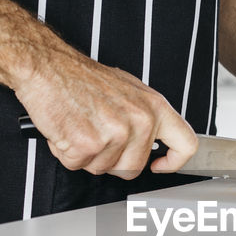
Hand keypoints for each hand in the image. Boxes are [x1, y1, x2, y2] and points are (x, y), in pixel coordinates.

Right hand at [12, 52, 196, 179]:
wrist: (48, 66)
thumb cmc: (83, 77)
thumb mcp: (129, 90)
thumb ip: (146, 117)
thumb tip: (157, 140)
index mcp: (155, 106)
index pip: (186, 144)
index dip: (174, 162)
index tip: (159, 166)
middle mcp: (140, 121)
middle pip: (133, 168)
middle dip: (112, 161)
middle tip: (97, 135)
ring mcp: (115, 133)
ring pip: (103, 169)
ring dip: (87, 156)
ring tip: (81, 126)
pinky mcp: (88, 144)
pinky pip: (79, 166)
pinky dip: (67, 154)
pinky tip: (67, 130)